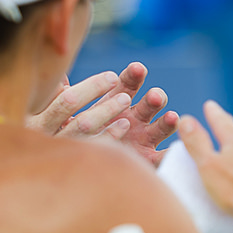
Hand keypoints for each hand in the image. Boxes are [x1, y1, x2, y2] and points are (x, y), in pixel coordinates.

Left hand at [26, 62, 178, 165]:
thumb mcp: (66, 112)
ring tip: (172, 118)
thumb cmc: (74, 129)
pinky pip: (162, 158)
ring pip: (158, 127)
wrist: (81, 164)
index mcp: (115, 101)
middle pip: (147, 105)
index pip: (126, 85)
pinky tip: (180, 151)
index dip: (132, 77)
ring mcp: (142, 138)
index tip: (137, 68)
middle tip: (155, 95)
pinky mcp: (147, 159)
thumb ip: (61, 93)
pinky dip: (172, 154)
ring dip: (166, 122)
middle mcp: (133, 117)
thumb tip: (53, 74)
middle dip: (153, 99)